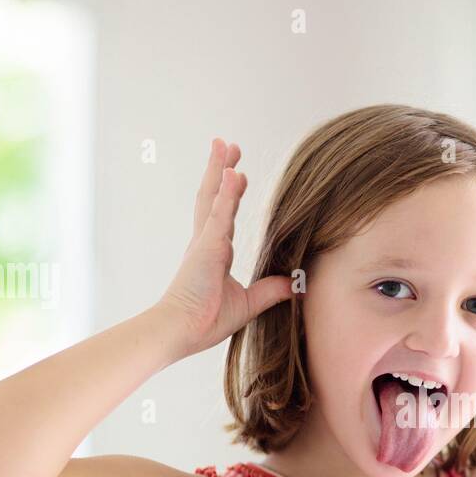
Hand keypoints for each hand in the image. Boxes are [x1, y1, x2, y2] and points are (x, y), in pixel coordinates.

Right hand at [157, 138, 293, 355]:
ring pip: (213, 197)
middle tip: (227, 147)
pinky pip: (219, 214)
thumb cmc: (205, 321)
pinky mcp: (207, 247)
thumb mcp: (248, 304)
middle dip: (220, 170)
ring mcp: (205, 242)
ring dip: (220, 169)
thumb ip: (270, 291)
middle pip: (213, 197)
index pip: (223, 216)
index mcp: (213, 254)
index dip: (230, 195)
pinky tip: (232, 172)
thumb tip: (294, 285)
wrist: (181, 331)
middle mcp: (206, 243)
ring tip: (225, 145)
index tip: (238, 175)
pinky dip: (227, 193)